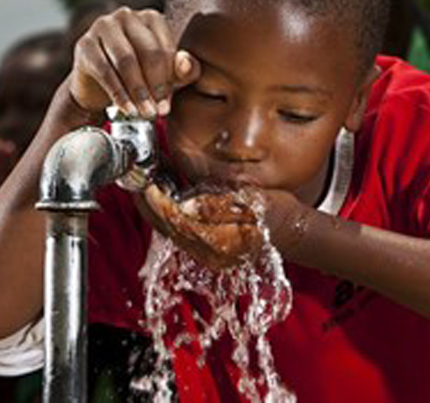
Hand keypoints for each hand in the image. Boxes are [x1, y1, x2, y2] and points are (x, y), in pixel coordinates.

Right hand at [68, 7, 200, 117]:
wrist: (98, 87)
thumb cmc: (138, 76)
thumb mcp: (165, 76)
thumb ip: (183, 71)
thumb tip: (186, 64)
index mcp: (151, 18)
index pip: (165, 48)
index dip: (169, 79)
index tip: (168, 104)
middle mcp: (127, 16)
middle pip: (148, 52)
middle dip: (155, 86)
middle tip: (158, 111)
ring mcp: (103, 26)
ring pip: (126, 61)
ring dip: (137, 91)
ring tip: (145, 113)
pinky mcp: (85, 44)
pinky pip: (105, 71)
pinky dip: (118, 93)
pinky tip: (128, 109)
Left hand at [141, 184, 265, 268]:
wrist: (293, 230)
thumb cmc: (276, 214)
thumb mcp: (253, 201)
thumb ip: (218, 205)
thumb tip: (186, 206)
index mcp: (218, 241)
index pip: (175, 221)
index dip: (155, 201)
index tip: (144, 181)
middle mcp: (208, 251)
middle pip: (166, 226)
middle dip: (147, 202)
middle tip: (136, 177)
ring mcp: (207, 251)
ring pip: (169, 227)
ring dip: (155, 205)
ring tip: (145, 180)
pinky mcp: (207, 246)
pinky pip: (178, 228)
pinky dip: (167, 209)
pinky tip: (165, 191)